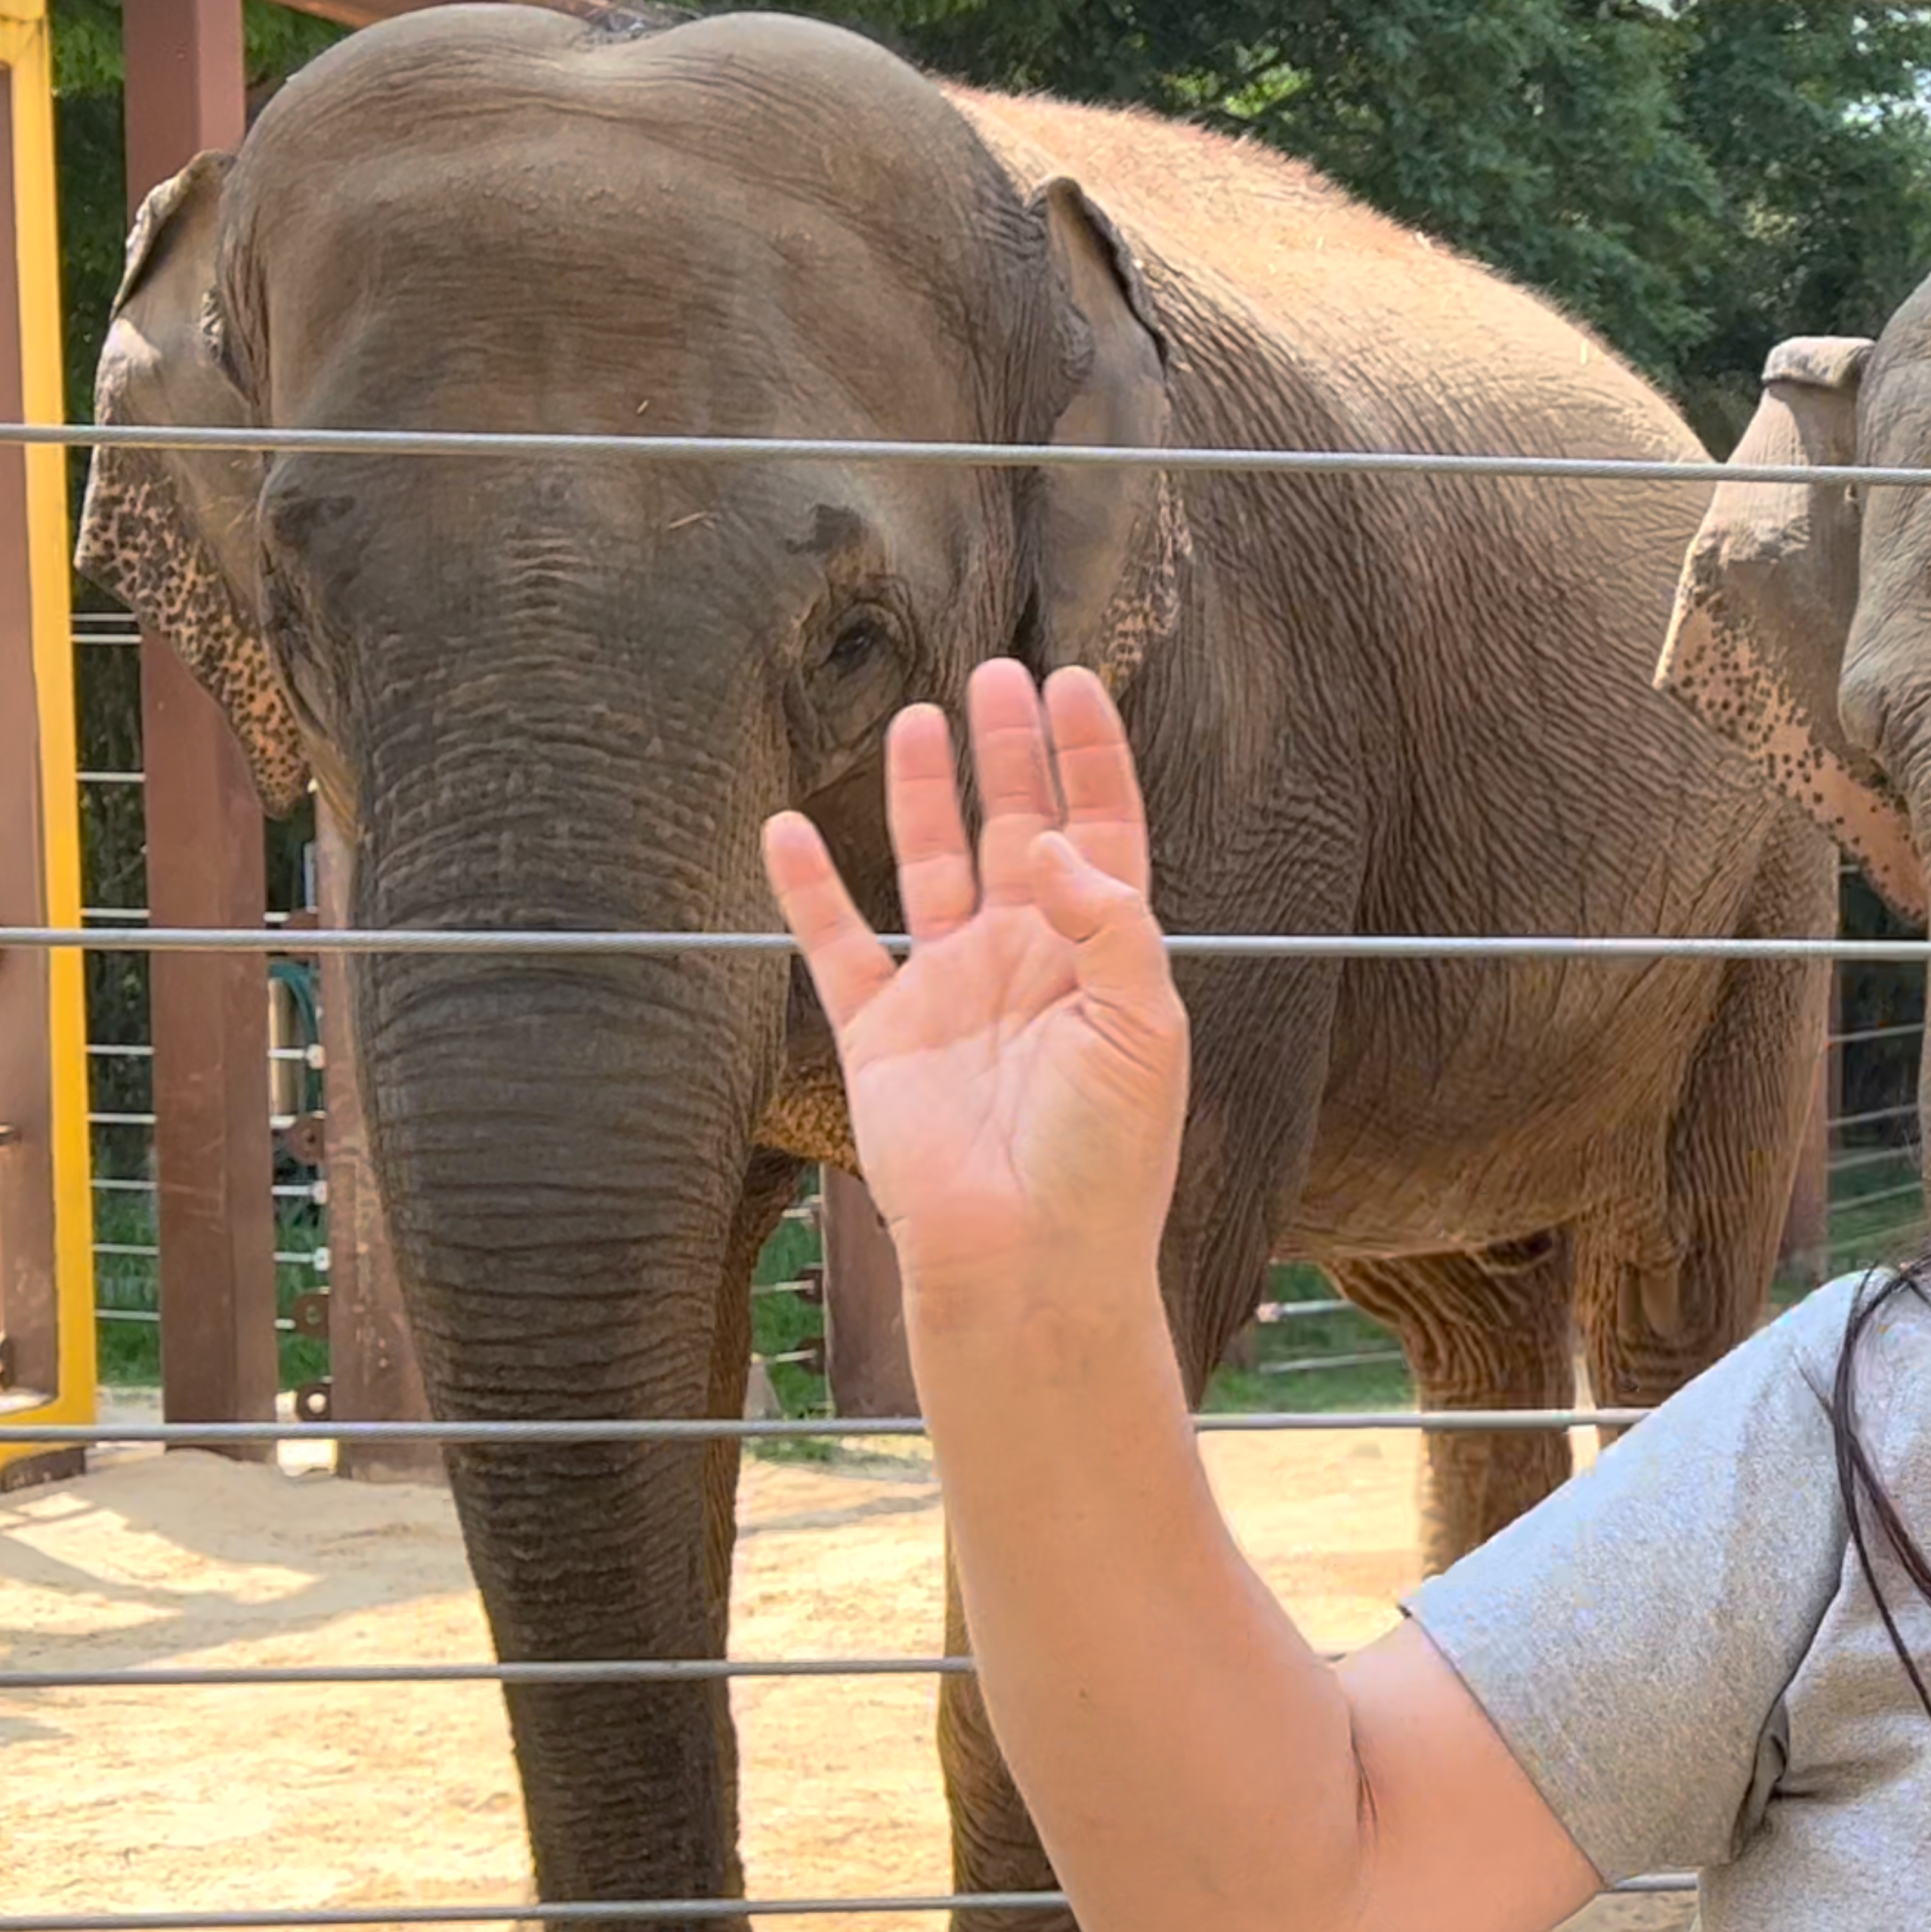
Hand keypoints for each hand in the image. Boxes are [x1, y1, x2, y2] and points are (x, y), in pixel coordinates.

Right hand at [760, 660, 1181, 1299]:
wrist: (1028, 1259)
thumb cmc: (1106, 1159)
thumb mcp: (1141, 1027)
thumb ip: (1107, 921)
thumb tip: (1046, 842)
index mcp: (1103, 960)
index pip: (1102, 834)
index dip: (1091, 761)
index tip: (1078, 684)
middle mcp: (1028, 965)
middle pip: (1016, 830)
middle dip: (1011, 754)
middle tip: (1000, 672)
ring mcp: (952, 995)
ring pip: (931, 869)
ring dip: (926, 795)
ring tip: (922, 718)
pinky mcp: (882, 1035)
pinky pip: (835, 945)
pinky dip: (808, 889)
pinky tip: (790, 828)